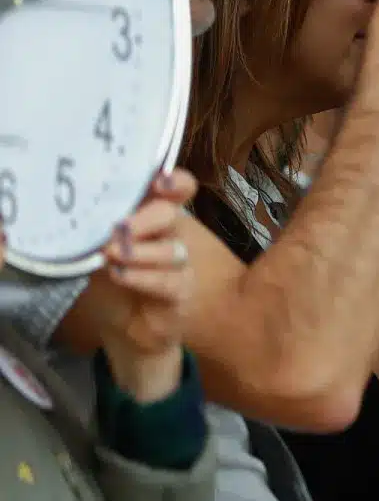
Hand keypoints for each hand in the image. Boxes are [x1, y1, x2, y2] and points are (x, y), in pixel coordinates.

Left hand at [90, 170, 197, 402]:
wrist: (133, 329)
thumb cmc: (113, 283)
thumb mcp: (100, 253)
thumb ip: (95, 233)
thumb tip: (65, 214)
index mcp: (153, 216)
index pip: (176, 190)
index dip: (173, 182)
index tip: (158, 181)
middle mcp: (171, 235)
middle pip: (170, 215)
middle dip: (144, 219)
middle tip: (118, 228)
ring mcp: (180, 264)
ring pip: (170, 250)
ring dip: (140, 251)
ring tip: (112, 255)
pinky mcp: (181, 291)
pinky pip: (167, 281)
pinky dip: (142, 277)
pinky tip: (121, 275)